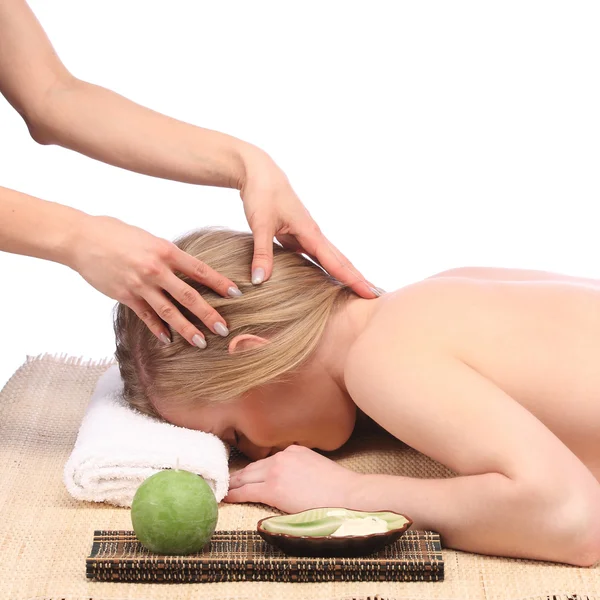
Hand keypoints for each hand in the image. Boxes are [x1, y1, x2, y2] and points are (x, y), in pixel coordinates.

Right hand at [67, 215, 239, 345]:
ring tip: (200, 342)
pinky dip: (157, 329)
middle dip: (208, 315)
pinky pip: (145, 316)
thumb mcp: (150, 239)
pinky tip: (167, 339)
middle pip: (188, 296)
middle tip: (224, 329)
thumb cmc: (117, 233)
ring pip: (169, 312)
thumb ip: (168, 255)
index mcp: (166, 251)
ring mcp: (140, 285)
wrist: (81, 238)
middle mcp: (155, 270)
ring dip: (186, 329)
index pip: (200, 270)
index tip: (235, 294)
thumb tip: (186, 269)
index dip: (219, 283)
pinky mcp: (124, 296)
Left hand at [223, 445, 361, 512]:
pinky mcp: (273, 488)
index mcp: (293, 450)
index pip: (266, 461)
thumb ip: (300, 466)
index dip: (253, 470)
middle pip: (253, 467)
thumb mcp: (317, 466)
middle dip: (238, 476)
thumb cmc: (338, 487)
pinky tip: (226, 498)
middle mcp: (282, 456)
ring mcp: (276, 470)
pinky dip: (234, 494)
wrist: (347, 494)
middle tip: (225, 482)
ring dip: (234, 484)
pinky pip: (247, 491)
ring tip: (222, 490)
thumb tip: (291, 479)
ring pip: (246, 478)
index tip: (244, 475)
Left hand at [240, 152, 379, 297]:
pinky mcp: (296, 235)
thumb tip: (259, 281)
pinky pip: (315, 256)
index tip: (369, 293)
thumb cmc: (262, 194)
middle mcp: (313, 234)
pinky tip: (327, 278)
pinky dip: (325, 268)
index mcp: (310, 232)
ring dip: (344, 273)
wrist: (258, 172)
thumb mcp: (260, 225)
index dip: (352, 279)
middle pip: (340, 260)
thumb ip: (262, 254)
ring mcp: (306, 235)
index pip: (335, 262)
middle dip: (356, 278)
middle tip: (374, 296)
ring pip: (330, 258)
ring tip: (357, 289)